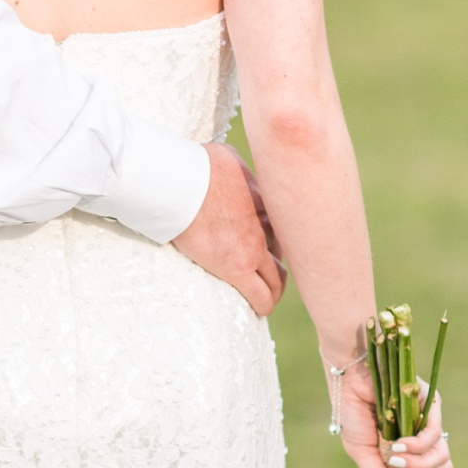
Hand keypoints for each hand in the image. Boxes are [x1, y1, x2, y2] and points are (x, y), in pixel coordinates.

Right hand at [171, 145, 281, 316]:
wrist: (181, 183)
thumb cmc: (197, 165)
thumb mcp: (229, 158)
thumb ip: (238, 169)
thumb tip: (230, 168)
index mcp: (265, 200)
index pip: (283, 226)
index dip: (279, 236)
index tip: (272, 244)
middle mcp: (266, 226)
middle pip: (286, 253)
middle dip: (282, 263)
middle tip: (273, 273)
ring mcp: (254, 249)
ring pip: (278, 277)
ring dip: (275, 287)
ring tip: (268, 295)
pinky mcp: (237, 268)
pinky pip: (260, 295)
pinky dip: (263, 304)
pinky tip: (260, 309)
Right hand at [328, 365, 450, 467]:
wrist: (350, 382)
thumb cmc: (352, 414)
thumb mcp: (361, 453)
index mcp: (409, 450)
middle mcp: (422, 437)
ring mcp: (428, 422)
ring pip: (442, 456)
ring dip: (418, 464)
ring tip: (395, 459)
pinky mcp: (431, 405)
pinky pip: (435, 435)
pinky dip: (418, 445)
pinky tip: (399, 444)